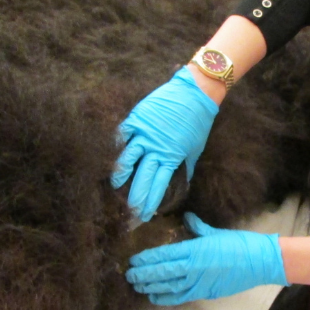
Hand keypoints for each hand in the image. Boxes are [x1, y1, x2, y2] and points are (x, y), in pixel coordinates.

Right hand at [112, 68, 218, 221]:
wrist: (194, 93)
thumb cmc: (197, 122)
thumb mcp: (194, 149)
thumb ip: (184, 167)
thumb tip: (181, 185)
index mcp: (171, 157)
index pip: (159, 186)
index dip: (151, 202)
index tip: (146, 216)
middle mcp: (156, 148)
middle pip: (143, 177)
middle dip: (135, 197)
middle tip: (129, 211)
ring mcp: (145, 133)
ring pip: (128, 158)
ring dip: (121, 174)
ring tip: (115, 187)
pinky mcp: (137, 118)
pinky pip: (123, 134)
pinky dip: (117, 145)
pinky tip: (111, 155)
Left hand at [126, 212, 287, 304]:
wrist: (260, 262)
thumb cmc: (239, 244)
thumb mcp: (216, 232)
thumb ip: (198, 227)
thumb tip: (186, 218)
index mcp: (195, 249)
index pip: (164, 255)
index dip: (147, 259)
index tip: (134, 259)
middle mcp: (193, 267)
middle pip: (162, 272)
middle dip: (143, 274)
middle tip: (129, 274)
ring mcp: (198, 282)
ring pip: (168, 286)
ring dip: (150, 286)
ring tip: (137, 286)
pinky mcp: (205, 292)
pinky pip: (180, 297)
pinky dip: (166, 298)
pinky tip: (154, 296)